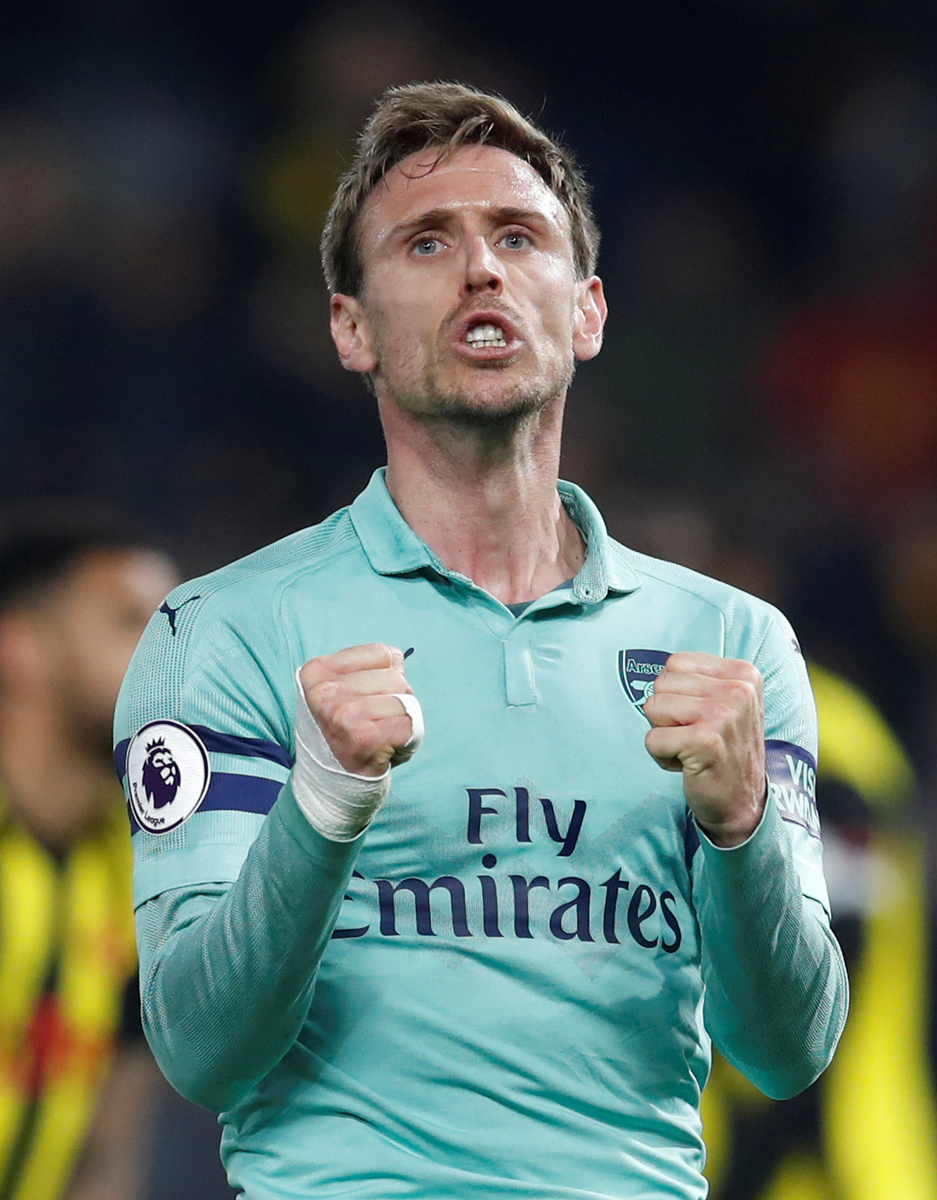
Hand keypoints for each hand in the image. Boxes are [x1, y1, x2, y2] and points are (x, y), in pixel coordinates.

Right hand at [299, 643, 415, 776]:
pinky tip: (384, 747)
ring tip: (379, 734)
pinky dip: (406, 739)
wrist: (331, 779)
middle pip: (396, 677)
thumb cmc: (343, 729)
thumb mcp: (340, 688)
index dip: (385, 676)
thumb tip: (398, 658)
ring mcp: (342, 714)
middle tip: (373, 721)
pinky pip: (410, 725)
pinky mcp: (362, 737)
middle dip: (395, 699)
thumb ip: (366, 666)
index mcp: (317, 671)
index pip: (382, 654)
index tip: (366, 698)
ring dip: (401, 720)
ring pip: (405, 700)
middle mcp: (324, 691)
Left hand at [643, 652, 765, 846]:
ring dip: (664, 734)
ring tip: (691, 749)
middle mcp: (738, 690)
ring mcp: (723, 715)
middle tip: (695, 736)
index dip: (676, 693)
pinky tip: (688, 765)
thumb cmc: (725, 750)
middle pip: (661, 683)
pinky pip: (652, 739)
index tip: (701, 717)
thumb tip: (659, 667)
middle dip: (667, 714)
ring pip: (652, 708)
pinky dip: (662, 757)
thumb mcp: (727, 704)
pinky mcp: (705, 741)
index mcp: (744, 674)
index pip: (676, 663)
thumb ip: (700, 680)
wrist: (743, 804)